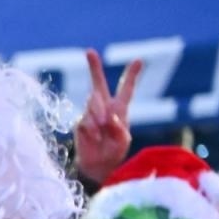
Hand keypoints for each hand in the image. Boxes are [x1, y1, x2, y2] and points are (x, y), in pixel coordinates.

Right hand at [74, 49, 140, 185]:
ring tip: (101, 131)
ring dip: (98, 115)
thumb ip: (119, 128)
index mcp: (119, 110)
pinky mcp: (80, 124)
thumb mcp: (123, 141)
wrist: (96, 167)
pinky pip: (85, 120)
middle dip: (93, 67)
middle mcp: (104, 108)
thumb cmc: (114, 153)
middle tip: (89, 51)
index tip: (138, 60)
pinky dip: (92, 129)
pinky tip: (94, 138)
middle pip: (98, 84)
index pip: (126, 89)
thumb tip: (108, 116)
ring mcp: (90, 115)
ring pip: (92, 103)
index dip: (131, 75)